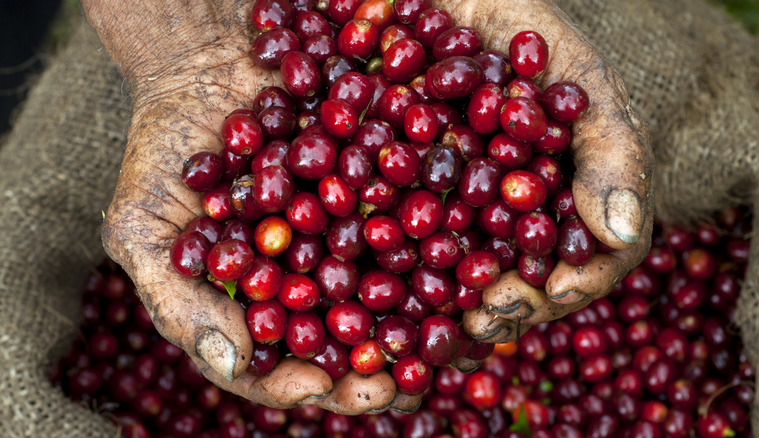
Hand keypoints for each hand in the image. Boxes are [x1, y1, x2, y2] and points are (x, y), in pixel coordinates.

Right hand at [83, 0, 421, 413]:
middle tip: (403, 383)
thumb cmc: (162, 154)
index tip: (324, 387)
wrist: (204, 67)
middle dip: (373, 367)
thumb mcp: (143, 229)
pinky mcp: (379, 193)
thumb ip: (178, 301)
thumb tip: (234, 367)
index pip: (277, 364)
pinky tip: (459, 261)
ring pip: (390, 294)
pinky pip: (411, 224)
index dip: (299, 383)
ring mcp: (348, 239)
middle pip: (345, 340)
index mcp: (256, 304)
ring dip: (419, 322)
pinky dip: (435, 245)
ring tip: (446, 341)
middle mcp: (308, 281)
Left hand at [442, 0, 654, 341]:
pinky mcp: (416, 196)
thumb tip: (621, 232)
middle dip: (514, 305)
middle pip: (529, 275)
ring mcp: (469, 206)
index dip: (577, 280)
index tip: (550, 292)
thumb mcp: (579, 78)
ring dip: (465, 305)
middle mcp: (523, 208)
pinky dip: (411, 271)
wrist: (451, 0)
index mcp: (573, 189)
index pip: (592, 253)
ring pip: (476, 271)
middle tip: (487, 319)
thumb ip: (610, 147)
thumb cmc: (527, 33)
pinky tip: (400, 291)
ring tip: (450, 324)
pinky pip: (416, 243)